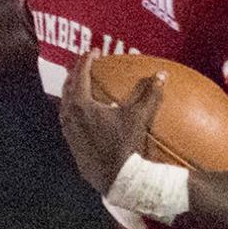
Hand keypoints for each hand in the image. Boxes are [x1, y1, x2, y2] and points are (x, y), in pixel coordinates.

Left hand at [58, 50, 163, 193]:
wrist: (115, 177)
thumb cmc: (125, 145)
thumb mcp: (138, 117)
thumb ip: (149, 94)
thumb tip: (162, 74)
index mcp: (82, 104)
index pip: (81, 73)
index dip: (88, 59)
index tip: (95, 51)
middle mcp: (69, 115)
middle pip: (68, 86)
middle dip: (76, 73)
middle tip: (85, 65)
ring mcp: (67, 130)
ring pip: (64, 104)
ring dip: (72, 92)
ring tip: (80, 86)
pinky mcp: (70, 143)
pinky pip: (67, 120)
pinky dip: (72, 111)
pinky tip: (81, 114)